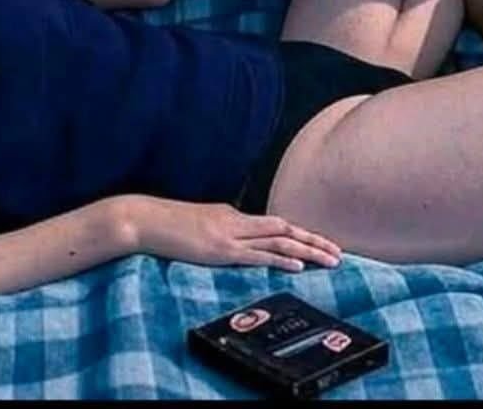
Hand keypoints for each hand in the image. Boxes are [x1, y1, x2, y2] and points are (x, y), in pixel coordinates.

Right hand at [125, 196, 341, 271]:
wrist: (144, 219)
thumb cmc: (165, 225)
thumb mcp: (197, 225)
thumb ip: (216, 230)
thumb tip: (228, 243)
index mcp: (231, 215)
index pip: (273, 225)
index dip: (300, 233)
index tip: (319, 242)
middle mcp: (236, 221)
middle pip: (284, 229)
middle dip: (314, 240)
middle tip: (339, 252)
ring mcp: (229, 234)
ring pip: (279, 241)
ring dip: (308, 250)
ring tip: (331, 260)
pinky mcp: (220, 250)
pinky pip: (257, 255)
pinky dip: (281, 260)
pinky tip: (299, 266)